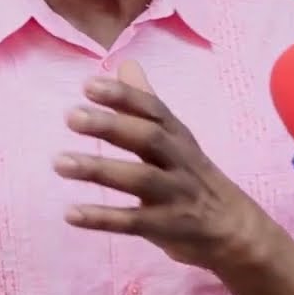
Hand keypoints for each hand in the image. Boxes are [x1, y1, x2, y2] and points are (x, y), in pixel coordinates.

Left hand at [53, 60, 266, 268]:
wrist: (233, 230)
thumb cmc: (193, 177)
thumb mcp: (176, 138)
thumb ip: (147, 103)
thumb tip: (125, 64)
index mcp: (177, 136)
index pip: (153, 109)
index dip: (123, 96)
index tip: (88, 85)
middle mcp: (179, 161)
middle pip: (148, 138)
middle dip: (111, 126)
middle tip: (71, 117)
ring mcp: (175, 195)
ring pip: (140, 179)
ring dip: (99, 169)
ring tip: (59, 162)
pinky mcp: (167, 228)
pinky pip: (134, 222)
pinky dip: (102, 218)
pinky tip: (70, 213)